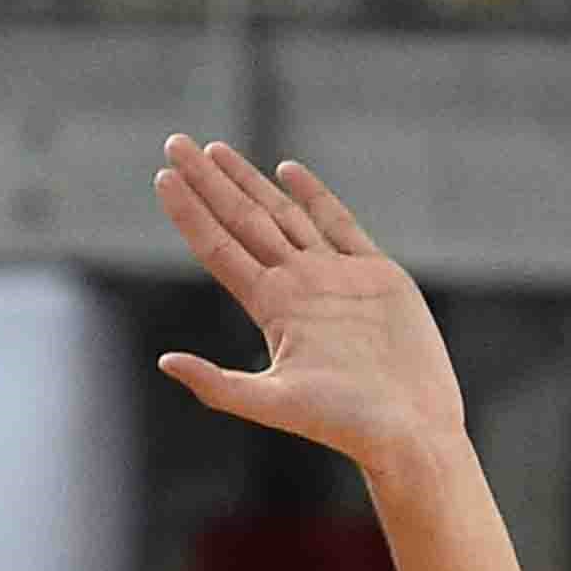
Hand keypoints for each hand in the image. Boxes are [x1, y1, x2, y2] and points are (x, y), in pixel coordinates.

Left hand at [151, 141, 467, 476]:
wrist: (408, 428)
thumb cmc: (343, 423)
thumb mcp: (272, 404)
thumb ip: (217, 384)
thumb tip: (165, 362)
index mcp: (272, 308)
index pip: (219, 247)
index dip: (191, 212)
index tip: (162, 177)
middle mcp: (297, 285)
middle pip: (243, 220)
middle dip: (209, 182)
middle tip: (174, 143)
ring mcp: (335, 277)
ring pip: (284, 215)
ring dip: (249, 182)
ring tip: (215, 151)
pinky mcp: (376, 274)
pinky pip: (340, 224)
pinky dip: (314, 197)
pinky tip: (287, 171)